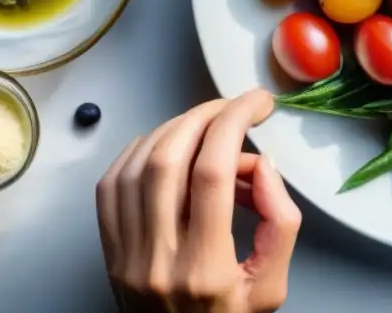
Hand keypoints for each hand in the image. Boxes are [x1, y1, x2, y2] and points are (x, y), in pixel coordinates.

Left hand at [96, 90, 300, 312]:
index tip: (257, 104)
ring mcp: (125, 256)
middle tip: (234, 108)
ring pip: (137, 165)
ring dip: (174, 129)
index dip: (234, 122)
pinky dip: (139, 151)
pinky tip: (168, 146)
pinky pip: (111, 185)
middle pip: (170, 159)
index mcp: (204, 269)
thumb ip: (282, 223)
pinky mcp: (109, 252)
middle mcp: (158, 260)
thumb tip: (262, 166)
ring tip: (207, 126)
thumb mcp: (272, 287)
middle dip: (205, 116)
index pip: (212, 172)